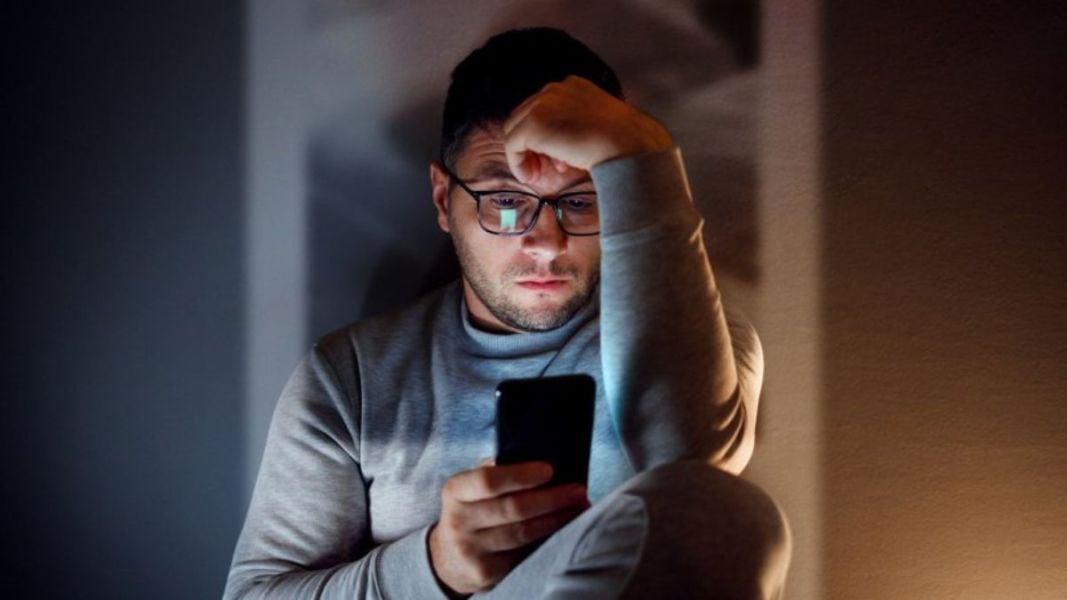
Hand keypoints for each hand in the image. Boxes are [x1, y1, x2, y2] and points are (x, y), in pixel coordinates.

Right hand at [428, 460, 590, 595]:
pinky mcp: (485, 572)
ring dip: (556, 519)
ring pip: (522, 532)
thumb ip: (495, 472)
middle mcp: (458, 521)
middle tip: (578, 491)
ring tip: (578, 507)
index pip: (488, 481)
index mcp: (455, 491)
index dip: (520, 475)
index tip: (549, 470)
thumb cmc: (472, 512)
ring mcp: (470, 549)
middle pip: (512, 508)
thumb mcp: (471, 489)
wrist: (449, 560)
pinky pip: (523, 553)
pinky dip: (548, 539)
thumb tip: (537, 457)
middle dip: (551, 498)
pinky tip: (565, 529)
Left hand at [502, 75, 673, 184]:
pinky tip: (530, 177)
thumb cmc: (623, 142)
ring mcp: (542, 104)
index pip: (543, 109)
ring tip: (539, 174)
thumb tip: (558, 151)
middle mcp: (555, 89)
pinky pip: (512, 145)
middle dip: (533, 146)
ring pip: (515, 130)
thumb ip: (576, 129)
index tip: (558, 160)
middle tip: (547, 169)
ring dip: (524, 155)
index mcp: (572, 86)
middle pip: (525, 118)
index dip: (546, 137)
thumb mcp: (598, 126)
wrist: (628, 145)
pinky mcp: (534, 124)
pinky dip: (517, 164)